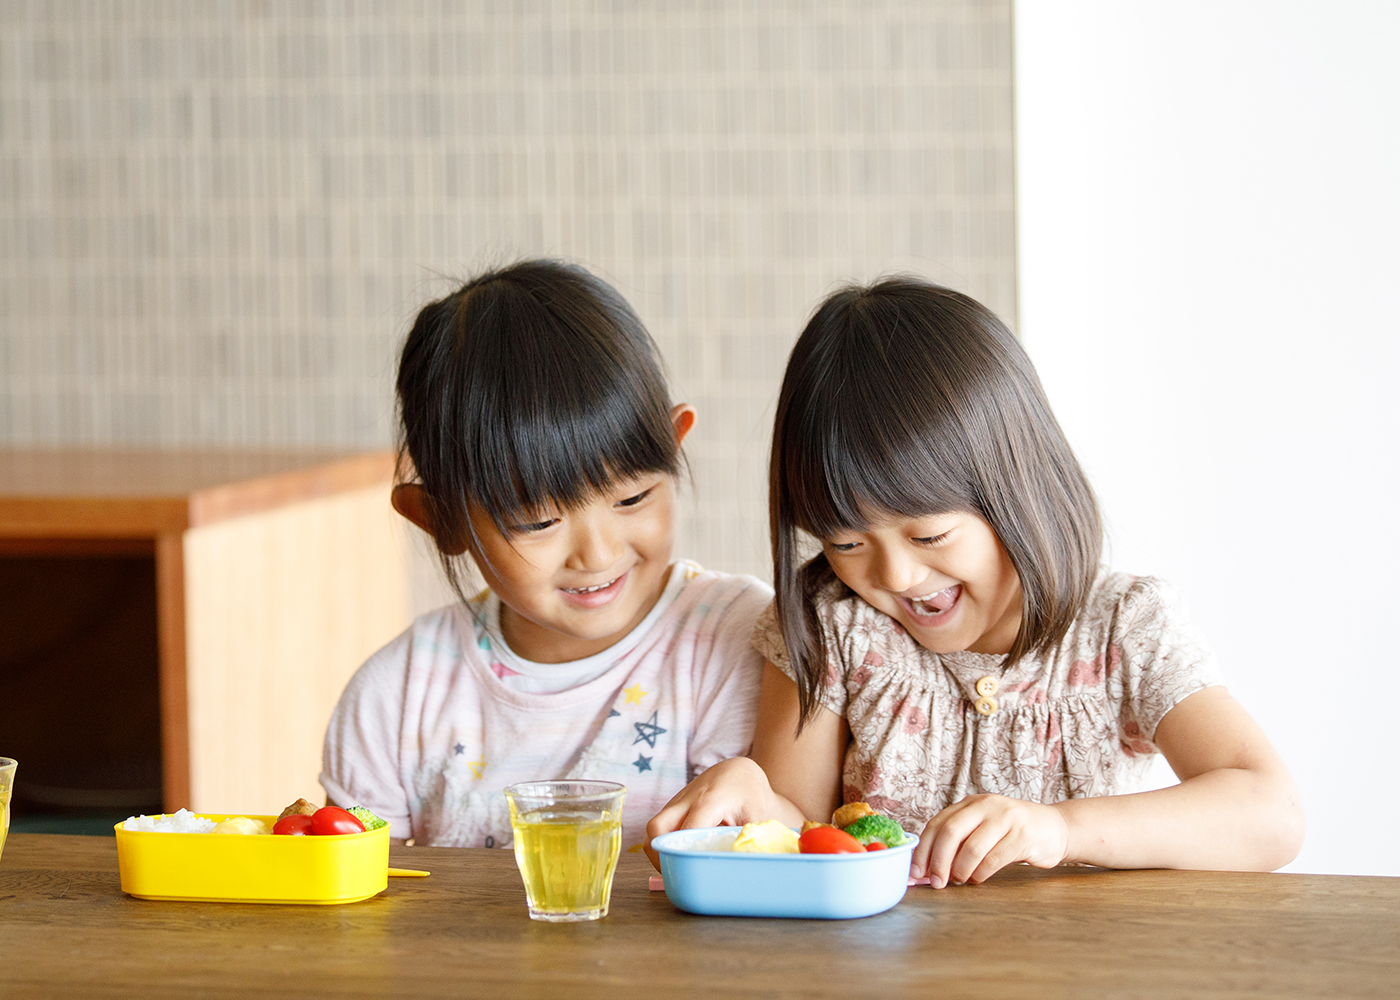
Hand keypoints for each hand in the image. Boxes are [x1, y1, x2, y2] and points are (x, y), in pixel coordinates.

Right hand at [643, 758, 777, 869]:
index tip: (689, 873)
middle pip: (656, 827)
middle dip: (659, 853)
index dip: (685, 852)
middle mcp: (686, 799)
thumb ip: (748, 840)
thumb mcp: (756, 816)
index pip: (688, 828)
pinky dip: (662, 843)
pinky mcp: (672, 807)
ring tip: (675, 867)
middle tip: (674, 873)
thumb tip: (744, 867)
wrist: (737, 772)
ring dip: (658, 850)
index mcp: (710, 800)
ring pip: (653, 829)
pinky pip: (659, 828)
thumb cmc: (748, 795)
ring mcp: (676, 802)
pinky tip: (678, 854)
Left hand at [911, 794, 1068, 887]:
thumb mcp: (983, 827)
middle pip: (951, 832)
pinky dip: (980, 873)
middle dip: (938, 860)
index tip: (916, 872)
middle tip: (935, 882)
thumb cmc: (1011, 833)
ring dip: (960, 870)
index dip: (923, 849)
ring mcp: (1005, 818)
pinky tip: (977, 879)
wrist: (1055, 828)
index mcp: (970, 803)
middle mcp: (986, 806)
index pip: (937, 823)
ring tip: (959, 881)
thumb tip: (928, 868)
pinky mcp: (1023, 835)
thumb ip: (959, 841)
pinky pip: (994, 859)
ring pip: (972, 847)